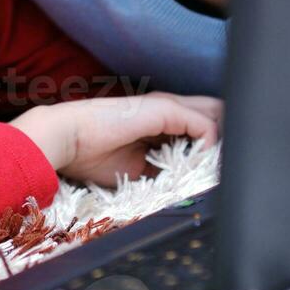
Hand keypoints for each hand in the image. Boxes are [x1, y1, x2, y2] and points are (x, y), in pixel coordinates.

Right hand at [9, 93, 221, 186]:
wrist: (66, 138)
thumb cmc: (89, 154)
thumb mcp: (134, 169)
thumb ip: (160, 169)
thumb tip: (182, 184)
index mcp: (156, 119)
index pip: (198, 125)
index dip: (209, 147)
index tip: (211, 172)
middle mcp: (165, 107)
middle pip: (212, 113)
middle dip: (223, 139)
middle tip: (223, 167)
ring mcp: (167, 105)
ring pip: (214, 116)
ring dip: (219, 144)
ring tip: (217, 169)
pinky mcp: (166, 110)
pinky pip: (205, 127)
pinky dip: (209, 147)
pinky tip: (201, 165)